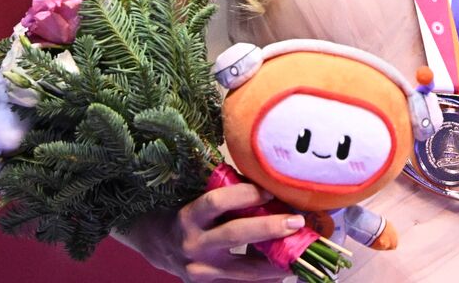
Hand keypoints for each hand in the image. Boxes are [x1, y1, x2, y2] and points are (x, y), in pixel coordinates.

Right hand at [121, 182, 303, 280]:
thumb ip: (228, 196)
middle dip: (269, 227)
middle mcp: (193, 245)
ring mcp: (201, 271)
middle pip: (235, 234)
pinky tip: (284, 269)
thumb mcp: (199, 200)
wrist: (158, 245)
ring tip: (300, 252)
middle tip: (296, 221)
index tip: (271, 190)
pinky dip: (265, 277)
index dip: (245, 194)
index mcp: (189, 217)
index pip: (217, 202)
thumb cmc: (187, 214)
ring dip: (275, 261)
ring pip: (244, 270)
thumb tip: (271, 184)